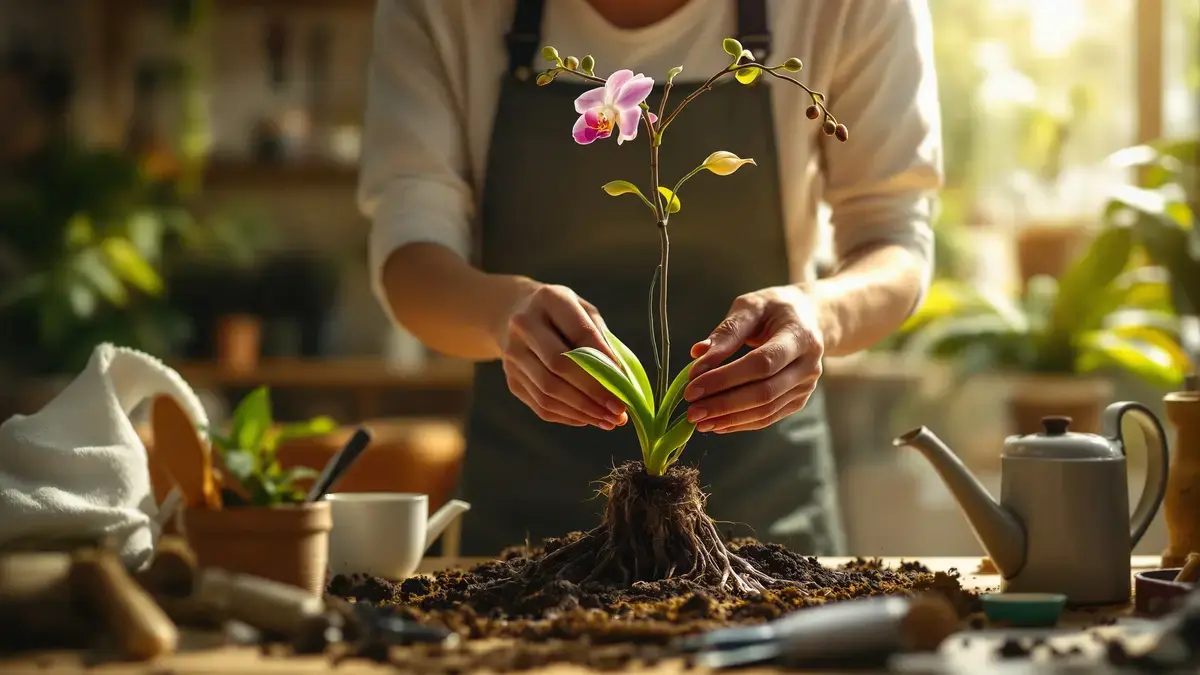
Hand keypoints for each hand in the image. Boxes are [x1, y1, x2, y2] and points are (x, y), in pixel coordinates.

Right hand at [498, 283, 628, 429]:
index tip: (625, 384)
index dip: (604, 361)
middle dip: (593, 392)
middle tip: (619, 410)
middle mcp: (523, 325)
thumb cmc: (562, 315)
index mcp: (548, 299)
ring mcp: (512, 354)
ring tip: (609, 420)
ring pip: (548, 391)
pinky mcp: (511, 379)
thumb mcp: (584, 312)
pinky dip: (568, 416)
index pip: (580, 333)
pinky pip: (541, 405)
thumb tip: (622, 380)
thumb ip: (603, 340)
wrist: (513, 314)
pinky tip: (589, 419)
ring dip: (583, 410)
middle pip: (559, 365)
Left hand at [684, 286, 823, 432]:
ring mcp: (806, 386)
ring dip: (729, 418)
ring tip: (699, 420)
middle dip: (724, 404)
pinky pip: (768, 417)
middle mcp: (808, 365)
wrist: (810, 318)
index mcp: (800, 336)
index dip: (725, 378)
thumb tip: (698, 354)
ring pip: (766, 410)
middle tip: (691, 411)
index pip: (761, 363)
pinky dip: (741, 422)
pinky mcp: (799, 400)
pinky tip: (717, 423)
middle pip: (764, 392)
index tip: (692, 387)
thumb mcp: (751, 307)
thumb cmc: (775, 308)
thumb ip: (727, 331)